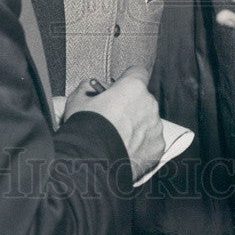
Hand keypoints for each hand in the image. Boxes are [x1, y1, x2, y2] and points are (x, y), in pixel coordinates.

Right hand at [65, 66, 164, 181]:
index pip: (137, 72)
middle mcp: (149, 103)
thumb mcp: (78, 99)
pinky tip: (125, 150)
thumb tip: (94, 88)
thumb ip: (89, 88)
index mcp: (133, 87)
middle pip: (142, 99)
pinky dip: (141, 145)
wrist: (92, 162)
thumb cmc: (85, 128)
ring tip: (117, 138)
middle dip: (130, 106)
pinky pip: (151, 140)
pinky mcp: (157, 147)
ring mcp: (155, 126)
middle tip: (113, 118)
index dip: (126, 80)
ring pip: (148, 120)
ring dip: (137, 126)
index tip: (118, 89)